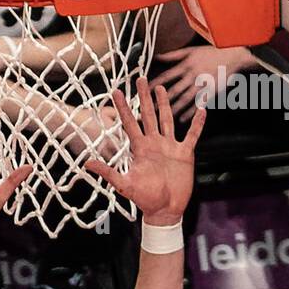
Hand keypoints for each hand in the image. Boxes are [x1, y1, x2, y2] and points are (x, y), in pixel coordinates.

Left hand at [86, 78, 204, 223]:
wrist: (165, 210)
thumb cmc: (145, 199)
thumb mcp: (124, 184)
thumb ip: (107, 172)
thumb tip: (86, 164)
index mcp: (140, 149)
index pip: (130, 123)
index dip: (123, 107)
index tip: (116, 91)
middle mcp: (154, 144)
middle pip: (148, 114)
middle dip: (144, 97)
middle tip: (140, 78)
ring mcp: (170, 147)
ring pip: (167, 120)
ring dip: (165, 104)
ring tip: (161, 88)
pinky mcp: (184, 154)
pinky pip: (192, 135)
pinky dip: (197, 123)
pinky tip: (201, 109)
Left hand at [155, 44, 253, 121]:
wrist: (233, 56)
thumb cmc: (211, 53)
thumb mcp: (192, 50)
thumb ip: (174, 55)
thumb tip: (157, 56)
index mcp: (186, 65)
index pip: (166, 76)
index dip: (154, 84)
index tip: (142, 92)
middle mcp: (192, 75)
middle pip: (173, 90)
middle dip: (159, 101)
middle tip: (147, 110)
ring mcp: (201, 85)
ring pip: (184, 99)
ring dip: (173, 109)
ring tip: (162, 118)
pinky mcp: (210, 92)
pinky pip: (198, 104)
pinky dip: (190, 112)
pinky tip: (181, 120)